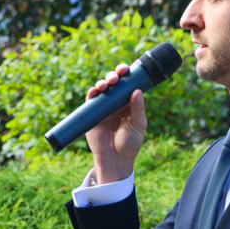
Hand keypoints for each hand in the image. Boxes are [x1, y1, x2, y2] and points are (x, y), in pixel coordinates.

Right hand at [85, 64, 147, 183]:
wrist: (115, 159)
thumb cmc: (130, 143)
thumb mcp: (138, 125)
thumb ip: (138, 109)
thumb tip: (137, 91)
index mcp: (129, 102)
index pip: (128, 84)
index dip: (126, 74)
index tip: (126, 69)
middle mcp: (116, 102)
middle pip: (114, 83)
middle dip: (114, 76)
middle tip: (116, 76)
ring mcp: (104, 107)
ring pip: (102, 89)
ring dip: (103, 82)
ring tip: (106, 85)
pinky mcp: (92, 113)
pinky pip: (91, 100)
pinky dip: (92, 93)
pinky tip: (95, 91)